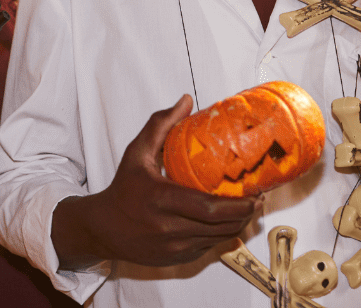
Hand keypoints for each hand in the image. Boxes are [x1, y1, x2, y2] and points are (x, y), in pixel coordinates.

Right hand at [53, 96, 259, 267]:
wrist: (103, 228)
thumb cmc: (123, 189)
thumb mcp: (136, 153)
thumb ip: (161, 125)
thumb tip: (186, 101)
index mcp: (162, 200)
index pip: (210, 209)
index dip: (238, 206)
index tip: (255, 195)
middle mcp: (169, 228)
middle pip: (220, 226)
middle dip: (245, 215)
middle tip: (258, 200)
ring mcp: (175, 248)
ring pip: (218, 239)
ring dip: (237, 225)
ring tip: (248, 209)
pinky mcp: (177, 260)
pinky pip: (208, 247)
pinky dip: (220, 235)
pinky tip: (226, 221)